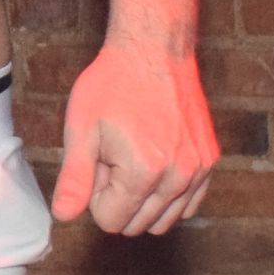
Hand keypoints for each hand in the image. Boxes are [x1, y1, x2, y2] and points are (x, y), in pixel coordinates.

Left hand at [50, 41, 217, 235]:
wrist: (152, 50)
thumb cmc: (112, 85)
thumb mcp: (81, 128)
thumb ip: (74, 178)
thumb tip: (63, 216)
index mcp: (144, 173)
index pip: (111, 221)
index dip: (96, 193)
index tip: (98, 159)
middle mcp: (179, 177)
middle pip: (138, 224)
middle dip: (118, 196)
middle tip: (113, 155)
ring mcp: (200, 170)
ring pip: (165, 220)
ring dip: (142, 197)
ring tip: (132, 155)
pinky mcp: (211, 161)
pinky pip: (189, 203)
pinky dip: (168, 194)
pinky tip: (153, 162)